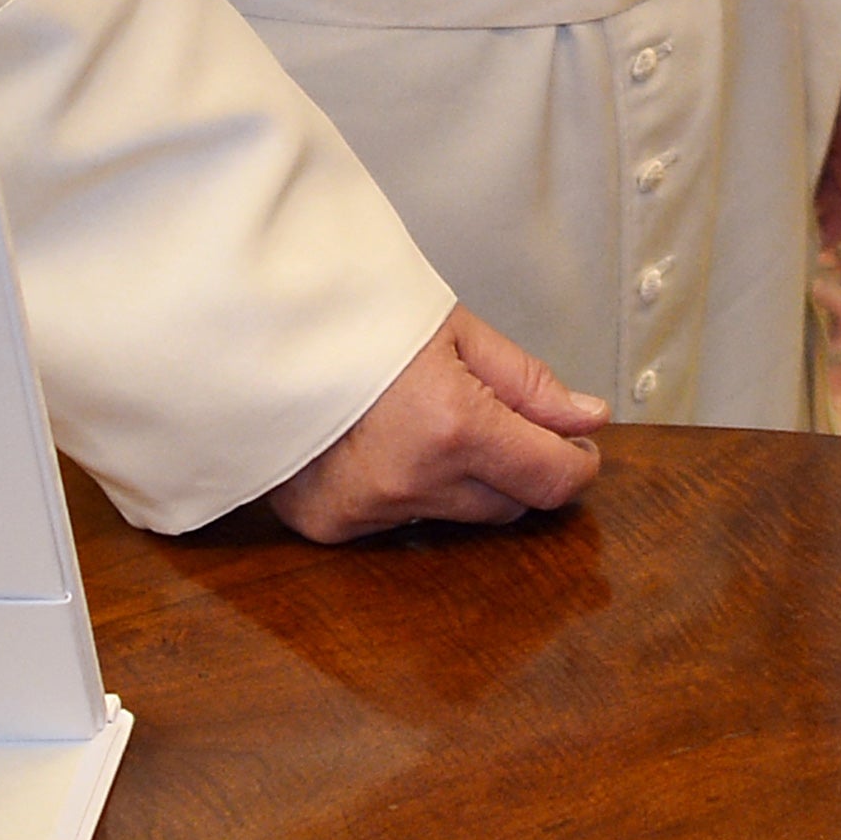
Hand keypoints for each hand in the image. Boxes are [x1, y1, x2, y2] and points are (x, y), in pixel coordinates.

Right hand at [263, 304, 607, 540]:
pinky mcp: (331, 526)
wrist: (253, 327)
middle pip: (508, 506)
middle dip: (517, 468)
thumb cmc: (352, 313)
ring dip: (461, 482)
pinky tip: (382, 446)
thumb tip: (587, 421)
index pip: (550, 479)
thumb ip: (527, 383)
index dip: (576, 464)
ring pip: (455, 516)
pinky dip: (406, 492)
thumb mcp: (453, 330)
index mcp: (453, 425)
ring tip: (427, 423)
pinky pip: (399, 523)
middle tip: (500, 422)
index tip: (578, 447)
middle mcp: (413, 481)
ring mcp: (368, 510)